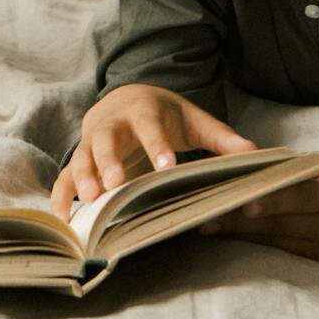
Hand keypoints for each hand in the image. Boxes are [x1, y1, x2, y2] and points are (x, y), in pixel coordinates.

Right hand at [51, 84, 255, 219]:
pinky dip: (61, 198)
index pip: (148, 127)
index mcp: (142, 112)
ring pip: (81, 159)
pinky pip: (63, 179)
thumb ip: (223, 139)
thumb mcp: (194, 121)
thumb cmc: (165, 116)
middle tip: (116, 186)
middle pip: (106, 141)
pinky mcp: (79, 161)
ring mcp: (91, 143)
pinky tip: (65, 220)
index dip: (156, 146)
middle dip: (109, 162)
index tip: (167, 167)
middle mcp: (111, 125)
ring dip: (83, 180)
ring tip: (90, 202)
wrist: (125, 98)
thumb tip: (257, 156)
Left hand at [196, 161, 318, 264]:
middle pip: (279, 222)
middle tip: (199, 210)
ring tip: (200, 223)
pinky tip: (225, 236)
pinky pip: (281, 251)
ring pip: (274, 239)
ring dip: (238, 232)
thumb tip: (254, 161)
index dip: (272, 200)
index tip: (242, 200)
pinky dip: (254, 242)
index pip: (301, 197)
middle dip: (238, 217)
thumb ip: (298, 166)